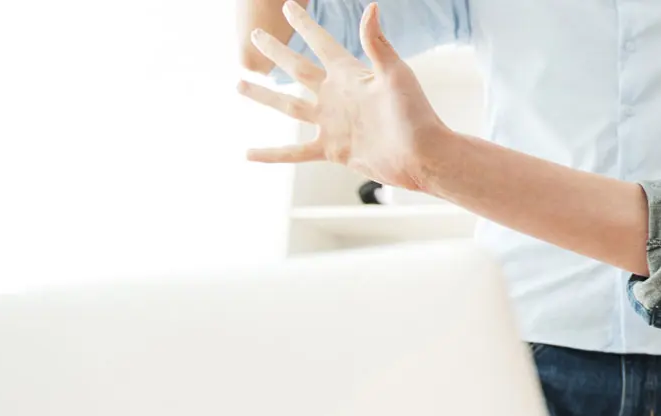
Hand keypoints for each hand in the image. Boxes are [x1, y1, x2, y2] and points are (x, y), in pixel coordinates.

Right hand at [236, 1, 449, 191]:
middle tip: (256, 35)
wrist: (422, 155)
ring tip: (239, 84)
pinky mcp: (333, 149)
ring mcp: (332, 123)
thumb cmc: (416, 114)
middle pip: (297, 69)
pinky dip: (271, 154)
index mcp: (351, 75)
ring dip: (264, 96)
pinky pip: (294, 152)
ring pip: (289, 106)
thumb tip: (371, 7)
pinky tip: (248, 153)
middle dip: (277, 52)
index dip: (305, 24)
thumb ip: (377, 43)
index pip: (321, 43)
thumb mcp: (396, 74)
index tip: (289, 6)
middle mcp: (337, 96)